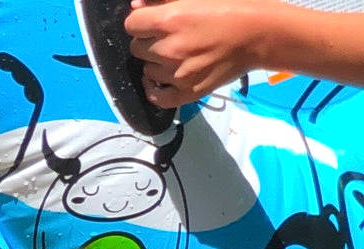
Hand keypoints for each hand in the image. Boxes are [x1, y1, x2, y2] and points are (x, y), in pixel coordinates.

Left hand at [124, 0, 273, 106]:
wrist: (259, 34)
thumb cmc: (231, 7)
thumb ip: (163, 0)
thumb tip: (137, 6)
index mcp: (169, 19)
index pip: (132, 24)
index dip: (141, 22)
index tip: (153, 22)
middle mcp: (168, 48)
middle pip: (137, 48)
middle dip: (149, 41)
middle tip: (170, 37)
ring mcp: (176, 74)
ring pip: (147, 70)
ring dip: (155, 63)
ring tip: (176, 54)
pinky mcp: (186, 92)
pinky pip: (157, 97)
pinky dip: (155, 89)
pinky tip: (160, 80)